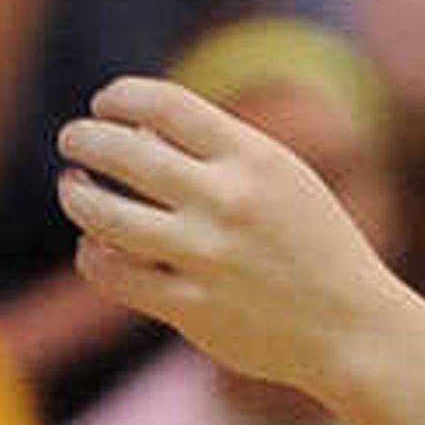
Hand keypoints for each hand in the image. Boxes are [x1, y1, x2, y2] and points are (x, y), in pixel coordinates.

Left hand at [58, 73, 399, 393]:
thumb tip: (135, 130)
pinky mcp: (194, 310)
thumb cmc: (312, 242)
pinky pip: (117, 276)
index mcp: (254, 159)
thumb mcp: (282, 177)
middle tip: (71, 139)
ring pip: (107, 217)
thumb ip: (218, 150)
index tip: (104, 103)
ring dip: (78, 196)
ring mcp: (208, 258)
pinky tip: (93, 247)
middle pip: (126, 152)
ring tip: (73, 186)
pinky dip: (93, 256)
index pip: (167, 105)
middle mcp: (228, 203)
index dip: (122, 97)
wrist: (353, 327)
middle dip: (85, 138)